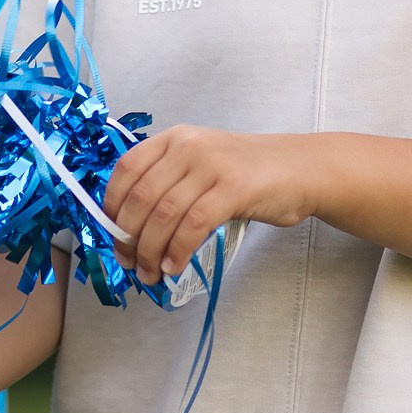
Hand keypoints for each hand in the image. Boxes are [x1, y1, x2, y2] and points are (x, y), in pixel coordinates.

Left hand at [101, 125, 323, 284]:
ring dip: (151, 252)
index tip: (111, 236)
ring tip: (151, 274)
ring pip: (164, 215)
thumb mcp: (201, 164)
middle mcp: (188, 146)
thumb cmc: (247, 173)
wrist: (300, 168)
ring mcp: (212, 165)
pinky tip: (174, 267)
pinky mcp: (234, 189)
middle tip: (129, 264)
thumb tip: (130, 228)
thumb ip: (168, 183)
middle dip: (128, 238)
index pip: (126, 170)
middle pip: (141, 198)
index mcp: (174, 138)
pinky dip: (178, 252)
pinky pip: (193, 226)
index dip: (111, 207)